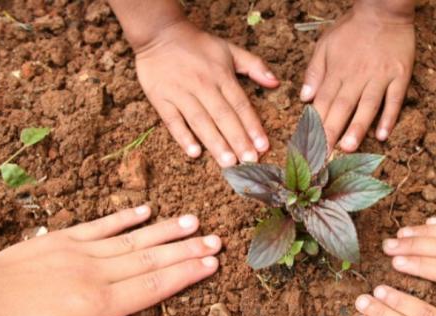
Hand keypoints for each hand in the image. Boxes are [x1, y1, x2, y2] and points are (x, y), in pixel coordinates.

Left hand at [0, 206, 220, 315]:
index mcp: (100, 304)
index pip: (155, 286)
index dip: (187, 273)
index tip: (212, 262)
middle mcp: (98, 273)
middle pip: (152, 260)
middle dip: (187, 250)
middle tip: (216, 240)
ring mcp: (81, 251)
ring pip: (133, 240)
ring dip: (166, 231)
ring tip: (194, 222)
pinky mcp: (63, 238)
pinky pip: (102, 225)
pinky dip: (125, 217)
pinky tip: (146, 210)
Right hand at [135, 21, 278, 166]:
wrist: (159, 33)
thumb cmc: (198, 44)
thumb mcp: (229, 49)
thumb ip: (254, 65)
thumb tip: (276, 82)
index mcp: (222, 76)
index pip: (241, 105)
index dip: (253, 126)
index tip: (263, 146)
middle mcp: (203, 86)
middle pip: (224, 117)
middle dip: (238, 140)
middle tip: (249, 161)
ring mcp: (181, 93)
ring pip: (201, 121)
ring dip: (215, 143)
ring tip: (228, 162)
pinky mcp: (161, 99)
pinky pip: (173, 121)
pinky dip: (183, 136)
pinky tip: (194, 153)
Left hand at [301, 2, 414, 151]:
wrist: (383, 10)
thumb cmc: (352, 29)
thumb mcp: (325, 44)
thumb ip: (315, 71)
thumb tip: (305, 98)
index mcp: (337, 71)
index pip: (323, 101)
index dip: (315, 124)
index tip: (309, 145)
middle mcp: (357, 76)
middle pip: (342, 107)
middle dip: (332, 132)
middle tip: (324, 156)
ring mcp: (380, 76)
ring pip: (367, 106)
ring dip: (357, 128)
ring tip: (348, 147)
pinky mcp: (400, 75)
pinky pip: (394, 99)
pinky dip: (389, 117)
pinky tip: (384, 134)